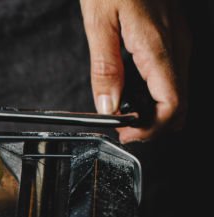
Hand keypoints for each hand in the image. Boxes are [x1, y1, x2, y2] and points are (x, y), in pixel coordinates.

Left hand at [80, 0, 189, 141]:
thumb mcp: (98, 22)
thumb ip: (104, 68)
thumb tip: (108, 107)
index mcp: (159, 46)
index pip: (172, 105)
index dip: (151, 129)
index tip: (124, 133)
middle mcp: (177, 45)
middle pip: (178, 102)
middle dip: (152, 124)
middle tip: (119, 127)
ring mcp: (178, 39)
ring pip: (175, 89)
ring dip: (151, 108)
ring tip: (119, 110)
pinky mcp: (173, 34)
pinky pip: (169, 72)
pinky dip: (151, 89)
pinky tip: (127, 87)